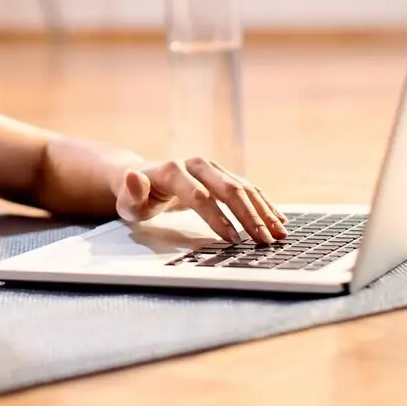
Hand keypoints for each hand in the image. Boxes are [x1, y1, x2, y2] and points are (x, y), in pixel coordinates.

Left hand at [115, 157, 287, 243]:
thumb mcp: (128, 201)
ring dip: (263, 211)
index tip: (232, 239)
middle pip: (228, 189)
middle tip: (263, 241)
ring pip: (243, 188)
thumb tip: (133, 176)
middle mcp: (197, 164)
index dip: (217, 217)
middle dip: (248, 217)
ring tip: (278, 234)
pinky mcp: (223, 174)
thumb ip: (131, 193)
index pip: (199, 196)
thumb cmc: (137, 197)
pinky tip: (278, 220)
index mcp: (173, 170)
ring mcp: (212, 167)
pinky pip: (248, 188)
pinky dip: (264, 204)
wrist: (146, 178)